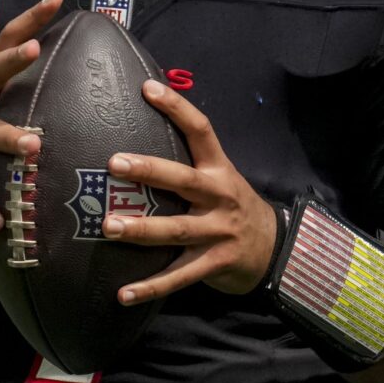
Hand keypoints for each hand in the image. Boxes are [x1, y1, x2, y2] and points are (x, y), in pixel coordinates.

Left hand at [105, 80, 277, 304]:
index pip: (200, 130)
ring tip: (109, 227)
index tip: (148, 88)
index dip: (176, 107)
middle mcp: (219, 197)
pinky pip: (180, 276)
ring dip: (141, 229)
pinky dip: (151, 286)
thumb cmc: (232, 207)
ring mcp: (218, 232)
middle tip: (114, 163)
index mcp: (219, 169)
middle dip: (149, 170)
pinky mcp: (214, 263)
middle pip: (183, 180)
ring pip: (177, 230)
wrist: (275, 248)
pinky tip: (123, 294)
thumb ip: (189, 163)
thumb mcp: (221, 178)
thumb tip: (142, 132)